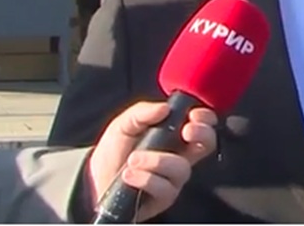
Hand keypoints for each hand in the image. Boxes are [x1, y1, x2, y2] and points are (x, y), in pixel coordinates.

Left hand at [87, 102, 217, 220]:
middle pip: (207, 144)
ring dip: (157, 161)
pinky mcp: (164, 197)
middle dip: (201, 134)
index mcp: (173, 135)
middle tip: (186, 132)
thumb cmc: (114, 151)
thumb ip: (142, 112)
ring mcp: (174, 177)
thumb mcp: (123, 125)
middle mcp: (179, 155)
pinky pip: (165, 188)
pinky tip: (129, 176)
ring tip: (133, 160)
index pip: (201, 124)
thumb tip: (165, 107)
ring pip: (181, 168)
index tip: (193, 115)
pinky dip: (146, 179)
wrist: (96, 180)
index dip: (205, 118)